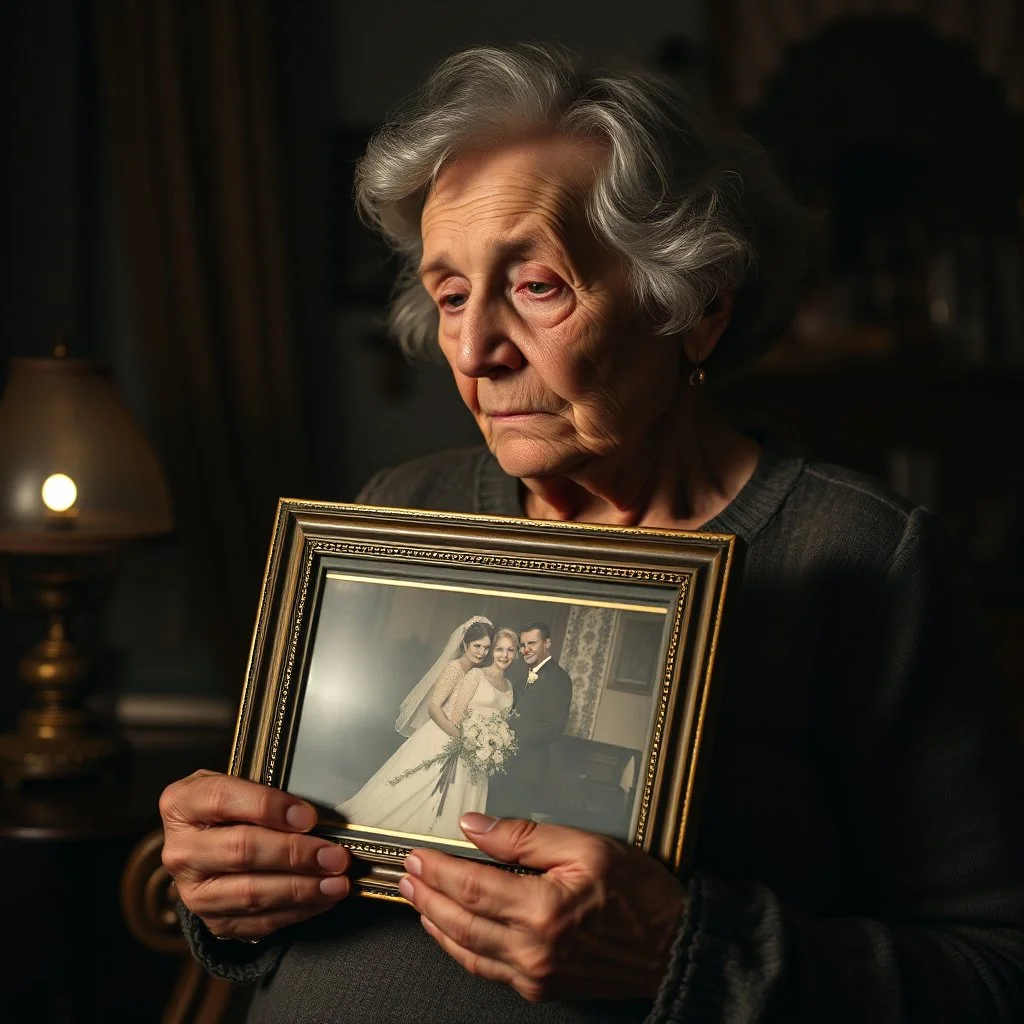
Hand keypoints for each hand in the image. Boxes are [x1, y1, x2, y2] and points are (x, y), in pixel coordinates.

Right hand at [160, 769, 351, 941]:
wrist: (204, 844)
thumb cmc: (230, 807)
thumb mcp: (236, 784)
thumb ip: (263, 791)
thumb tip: (312, 816)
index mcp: (181, 805)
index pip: (224, 800)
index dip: (269, 807)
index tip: (309, 817)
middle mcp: (181, 851)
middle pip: (242, 851)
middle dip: (296, 854)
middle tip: (335, 856)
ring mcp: (193, 892)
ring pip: (251, 893)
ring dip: (302, 889)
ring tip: (337, 883)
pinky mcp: (212, 921)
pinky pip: (258, 921)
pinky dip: (296, 911)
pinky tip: (323, 899)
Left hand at [398, 814, 685, 1002]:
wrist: (674, 947)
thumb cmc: (640, 894)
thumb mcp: (587, 846)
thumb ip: (525, 837)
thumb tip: (474, 827)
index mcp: (542, 910)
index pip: (470, 886)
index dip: (437, 869)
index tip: (417, 854)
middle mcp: (532, 950)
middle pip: (459, 920)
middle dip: (425, 896)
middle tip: (405, 874)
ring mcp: (534, 975)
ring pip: (466, 950)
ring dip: (435, 923)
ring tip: (416, 899)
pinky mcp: (540, 987)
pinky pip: (486, 968)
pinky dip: (459, 949)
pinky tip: (449, 931)